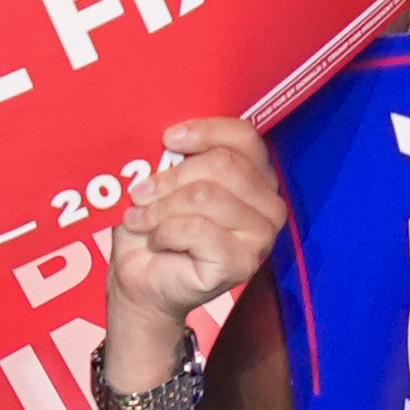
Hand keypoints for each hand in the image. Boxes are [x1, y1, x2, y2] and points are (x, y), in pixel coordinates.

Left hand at [108, 119, 286, 353]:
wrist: (141, 277)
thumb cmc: (154, 226)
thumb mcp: (165, 178)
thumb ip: (178, 156)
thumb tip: (169, 137)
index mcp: (256, 177)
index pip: (245, 137)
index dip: (204, 131)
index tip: (167, 140)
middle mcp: (268, 205)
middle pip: (224, 165)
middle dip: (171, 178)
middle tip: (141, 194)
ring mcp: (260, 237)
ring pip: (207, 196)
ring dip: (161, 208)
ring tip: (141, 218)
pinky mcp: (242, 264)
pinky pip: (197, 230)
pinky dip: (164, 232)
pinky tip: (157, 241)